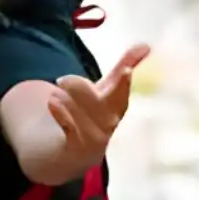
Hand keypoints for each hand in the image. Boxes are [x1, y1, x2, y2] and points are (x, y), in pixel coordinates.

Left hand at [45, 43, 151, 174]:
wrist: (75, 154)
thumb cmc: (93, 115)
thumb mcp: (107, 90)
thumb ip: (124, 66)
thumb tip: (146, 45)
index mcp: (117, 106)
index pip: (122, 94)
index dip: (124, 83)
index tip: (126, 70)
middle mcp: (108, 124)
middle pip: (99, 103)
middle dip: (80, 88)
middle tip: (61, 80)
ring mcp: (93, 138)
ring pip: (81, 114)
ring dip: (65, 99)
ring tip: (55, 94)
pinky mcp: (75, 148)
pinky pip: (69, 129)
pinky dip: (61, 113)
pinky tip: (52, 102)